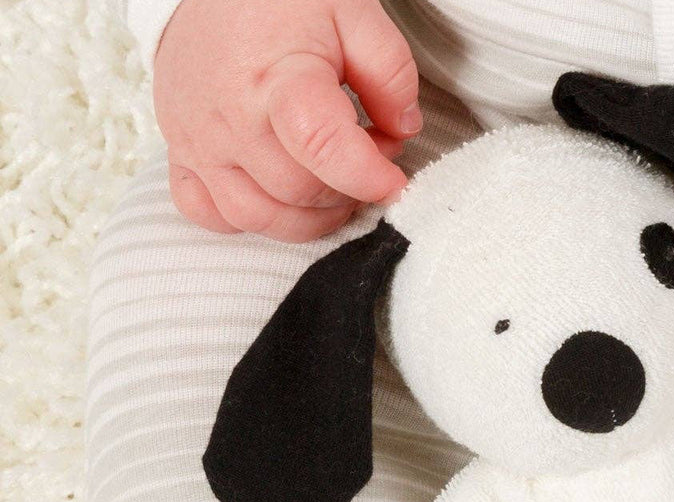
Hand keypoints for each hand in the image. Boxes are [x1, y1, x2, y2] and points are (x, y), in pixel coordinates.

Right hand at [154, 0, 419, 241]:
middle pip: (300, 194)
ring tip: (328, 180)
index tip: (393, 179)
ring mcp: (199, 141)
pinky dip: (251, 218)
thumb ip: (390, 73)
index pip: (323, 148)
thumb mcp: (352, 14)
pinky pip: (212, 215)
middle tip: (362, 157)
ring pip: (259, 218)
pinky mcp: (180, 153)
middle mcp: (230, 118)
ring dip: (307, 216)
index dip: (368, 176)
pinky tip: (277, 193)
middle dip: (346, 190)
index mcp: (276, 79)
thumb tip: (402, 130)